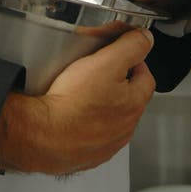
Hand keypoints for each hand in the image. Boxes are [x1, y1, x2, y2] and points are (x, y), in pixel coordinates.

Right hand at [0, 28, 154, 174]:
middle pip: (130, 98)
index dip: (134, 61)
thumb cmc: (73, 102)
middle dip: (118, 82)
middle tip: (99, 71)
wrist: (45, 135)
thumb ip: (130, 46)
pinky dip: (86, 123)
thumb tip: (145, 38)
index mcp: (134, 103)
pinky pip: (93, 134)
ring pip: (112, 117)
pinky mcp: (88, 153)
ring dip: (103, 104)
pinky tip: (72, 113)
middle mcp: (125, 127)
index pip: (146, 76)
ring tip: (82, 92)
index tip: (121, 54)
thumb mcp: (106, 62)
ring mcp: (107, 143)